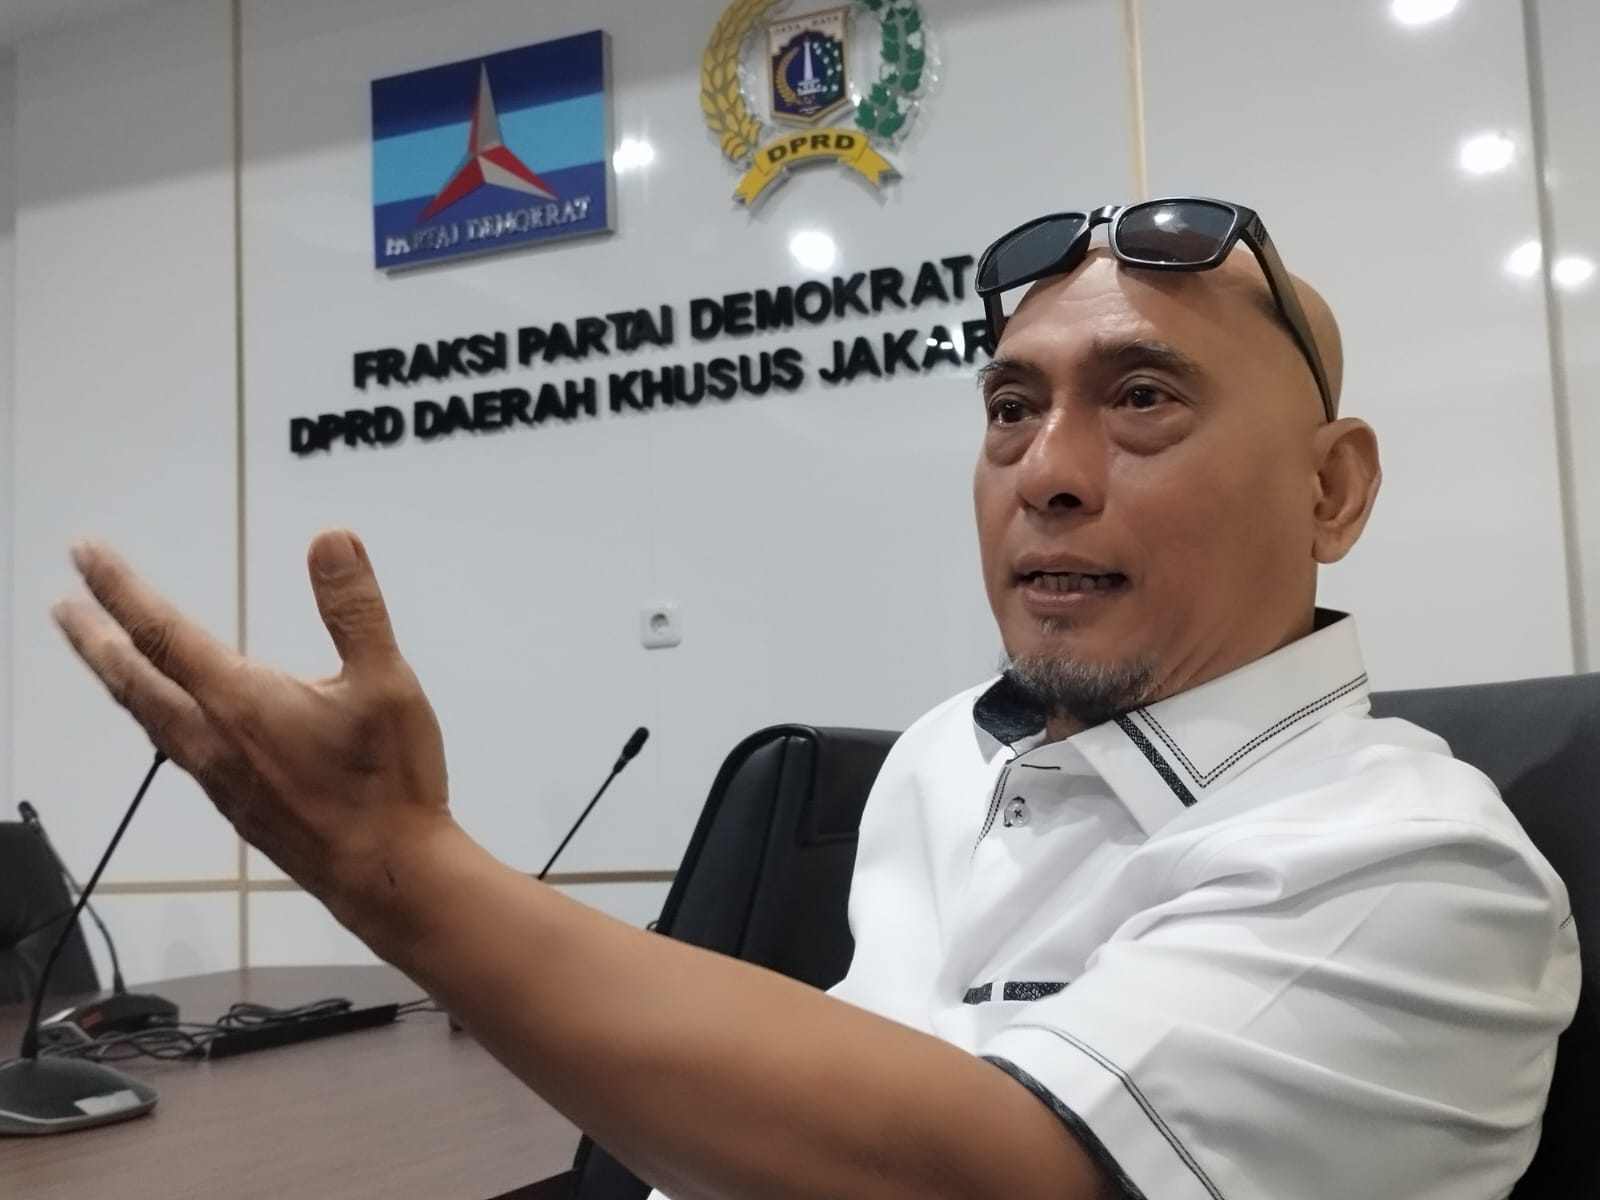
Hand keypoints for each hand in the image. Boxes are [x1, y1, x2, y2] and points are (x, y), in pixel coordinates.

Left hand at [52, 529, 452, 942]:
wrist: (387, 875)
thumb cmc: (388, 780)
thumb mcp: (386, 683)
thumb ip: (354, 609)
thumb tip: (329, 538)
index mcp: (241, 701)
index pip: (164, 633)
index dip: (120, 589)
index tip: (84, 554)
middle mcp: (213, 739)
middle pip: (136, 681)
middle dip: (95, 639)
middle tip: (60, 608)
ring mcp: (218, 779)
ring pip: (150, 720)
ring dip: (120, 681)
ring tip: (102, 658)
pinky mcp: (236, 807)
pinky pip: (174, 751)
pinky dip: (153, 719)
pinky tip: (169, 724)